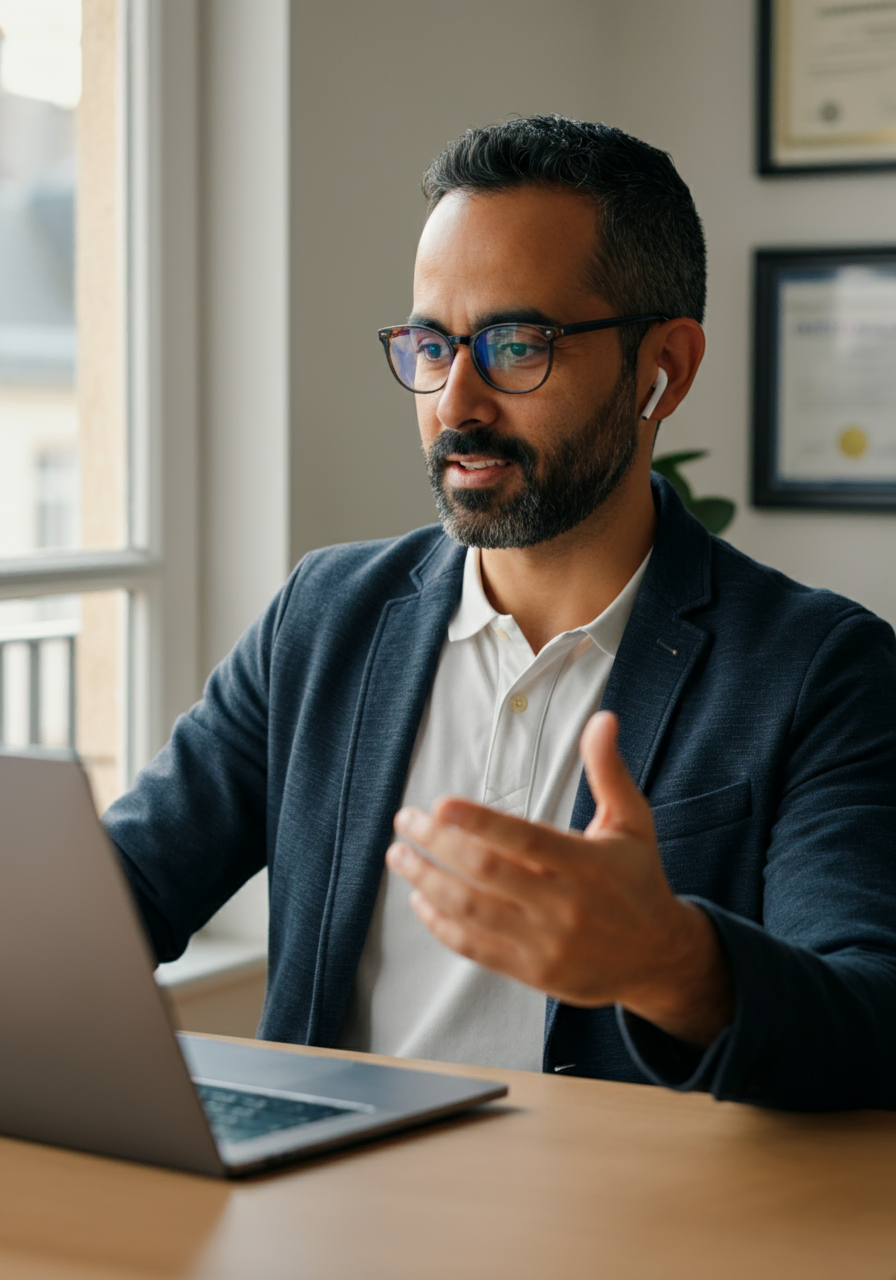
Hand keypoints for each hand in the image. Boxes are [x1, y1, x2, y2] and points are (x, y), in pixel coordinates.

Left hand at [387, 711, 733, 1047]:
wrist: (659, 957)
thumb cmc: (638, 878)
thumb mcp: (632, 822)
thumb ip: (608, 771)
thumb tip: (601, 718)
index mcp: (586, 864)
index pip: (524, 840)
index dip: (478, 822)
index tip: (439, 804)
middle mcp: (565, 905)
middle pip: (486, 872)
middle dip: (437, 844)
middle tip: (406, 820)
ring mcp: (547, 943)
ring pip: (472, 911)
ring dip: (427, 881)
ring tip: (399, 856)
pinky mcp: (533, 972)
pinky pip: (475, 948)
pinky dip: (441, 924)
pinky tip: (420, 899)